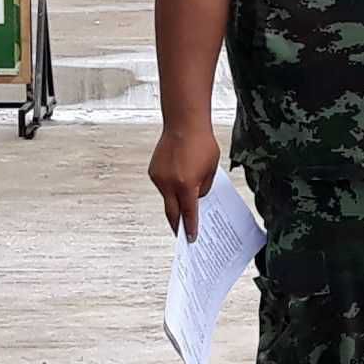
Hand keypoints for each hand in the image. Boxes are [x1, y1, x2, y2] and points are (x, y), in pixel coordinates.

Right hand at [148, 122, 220, 238]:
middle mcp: (169, 184)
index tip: (191, 238)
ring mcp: (158, 178)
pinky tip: (178, 184)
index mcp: (186, 185)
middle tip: (182, 235)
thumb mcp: (211, 169)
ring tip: (184, 207)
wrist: (184, 125)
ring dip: (175, 202)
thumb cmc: (202, 144)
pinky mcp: (153, 171)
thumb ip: (204, 188)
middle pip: (172, 212)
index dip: (190, 227)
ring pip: (167, 198)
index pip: (189, 213)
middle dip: (177, 224)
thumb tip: (195, 199)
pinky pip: (163, 186)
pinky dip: (171, 188)